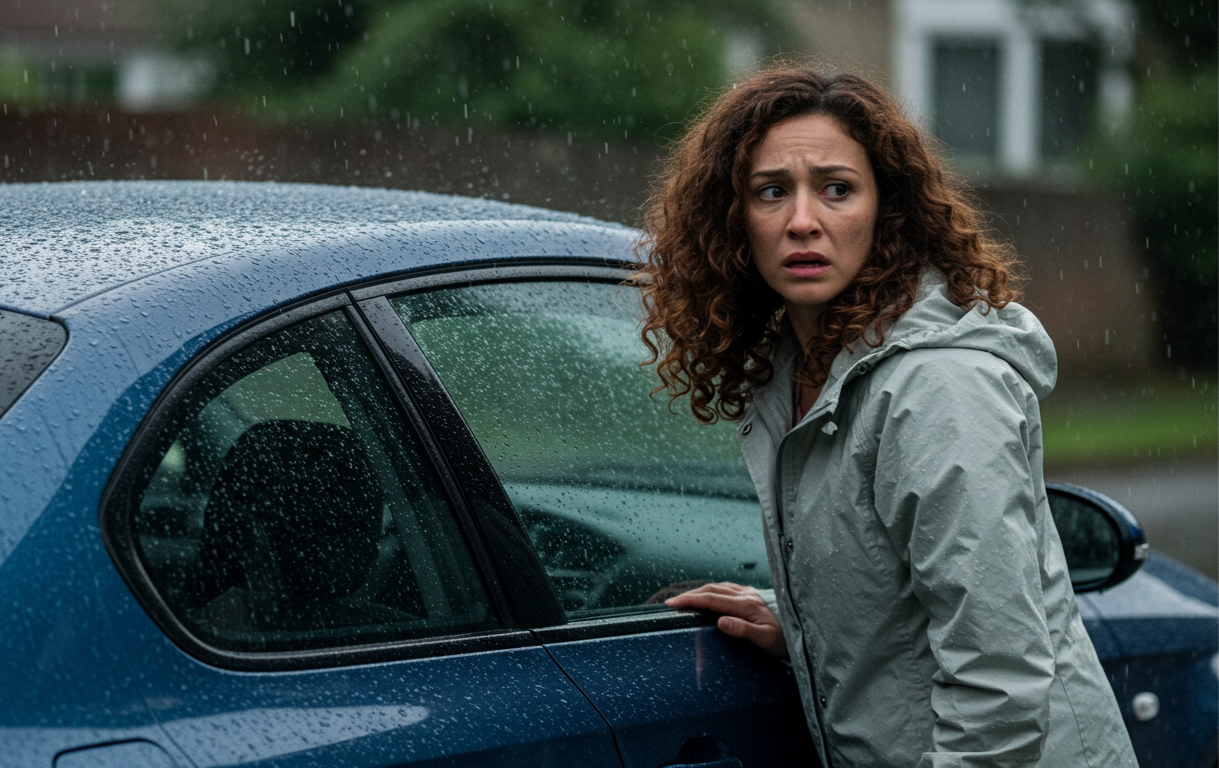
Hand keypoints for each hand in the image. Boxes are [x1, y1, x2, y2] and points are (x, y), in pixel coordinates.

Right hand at [665, 582, 787, 658]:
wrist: (800, 636)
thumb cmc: (783, 642)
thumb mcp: (765, 641)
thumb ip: (743, 631)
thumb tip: (721, 621)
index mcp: (747, 604)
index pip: (712, 599)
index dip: (690, 600)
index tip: (673, 604)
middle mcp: (746, 595)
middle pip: (711, 590)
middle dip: (689, 595)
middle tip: (671, 603)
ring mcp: (748, 594)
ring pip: (717, 588)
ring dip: (699, 592)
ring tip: (683, 600)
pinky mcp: (750, 596)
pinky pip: (724, 589)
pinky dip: (710, 592)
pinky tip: (706, 597)